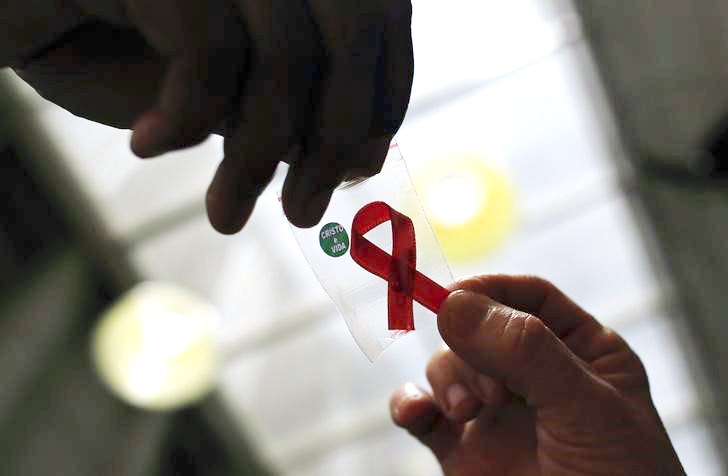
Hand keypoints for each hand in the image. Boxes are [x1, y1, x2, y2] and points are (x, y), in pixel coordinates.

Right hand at [9, 0, 413, 231]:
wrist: (6, 8)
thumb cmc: (104, 39)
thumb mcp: (214, 86)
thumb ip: (283, 104)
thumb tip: (361, 155)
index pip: (378, 17)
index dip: (382, 98)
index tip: (357, 169)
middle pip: (352, 32)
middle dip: (336, 137)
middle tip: (301, 214)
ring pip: (287, 54)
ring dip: (257, 156)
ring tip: (225, 212)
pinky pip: (212, 49)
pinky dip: (187, 116)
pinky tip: (149, 146)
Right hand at [390, 275, 684, 474]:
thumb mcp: (586, 409)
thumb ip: (527, 352)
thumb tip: (455, 303)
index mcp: (580, 353)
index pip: (530, 298)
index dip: (491, 289)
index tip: (456, 295)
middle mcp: (533, 377)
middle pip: (479, 328)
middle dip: (471, 348)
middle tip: (491, 390)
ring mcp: (495, 413)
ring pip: (448, 365)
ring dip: (447, 379)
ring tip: (468, 413)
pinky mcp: (462, 450)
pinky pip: (423, 413)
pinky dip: (409, 405)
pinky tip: (413, 413)